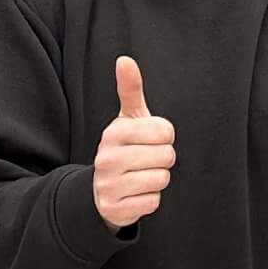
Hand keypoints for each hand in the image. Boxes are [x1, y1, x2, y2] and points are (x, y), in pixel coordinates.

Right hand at [93, 57, 174, 228]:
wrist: (100, 190)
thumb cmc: (123, 148)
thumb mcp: (127, 119)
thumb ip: (130, 90)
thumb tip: (125, 59)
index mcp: (113, 133)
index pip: (165, 131)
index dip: (165, 137)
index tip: (151, 140)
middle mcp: (107, 158)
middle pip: (167, 156)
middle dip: (163, 159)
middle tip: (147, 160)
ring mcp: (108, 185)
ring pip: (162, 180)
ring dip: (157, 180)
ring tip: (141, 176)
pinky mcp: (115, 209)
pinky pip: (153, 202)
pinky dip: (150, 199)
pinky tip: (136, 193)